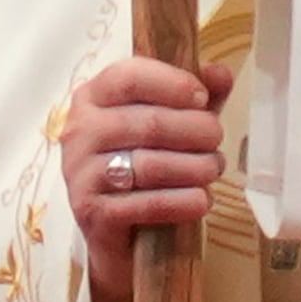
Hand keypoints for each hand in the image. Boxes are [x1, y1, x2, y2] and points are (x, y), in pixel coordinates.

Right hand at [62, 56, 231, 301]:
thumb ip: (194, 94)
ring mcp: (81, 173)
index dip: (172, 84)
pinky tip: (203, 200)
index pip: (130, 77)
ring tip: (215, 168)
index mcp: (93, 96)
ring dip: (194, 167)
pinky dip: (181, 202)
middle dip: (194, 129)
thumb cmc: (143, 158)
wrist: (115, 227)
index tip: (203, 97)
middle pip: (148, 123)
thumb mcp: (169, 118)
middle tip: (217, 137)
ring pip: (149, 165)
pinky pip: (146, 204)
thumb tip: (220, 74)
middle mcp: (80, 131)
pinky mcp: (91, 213)